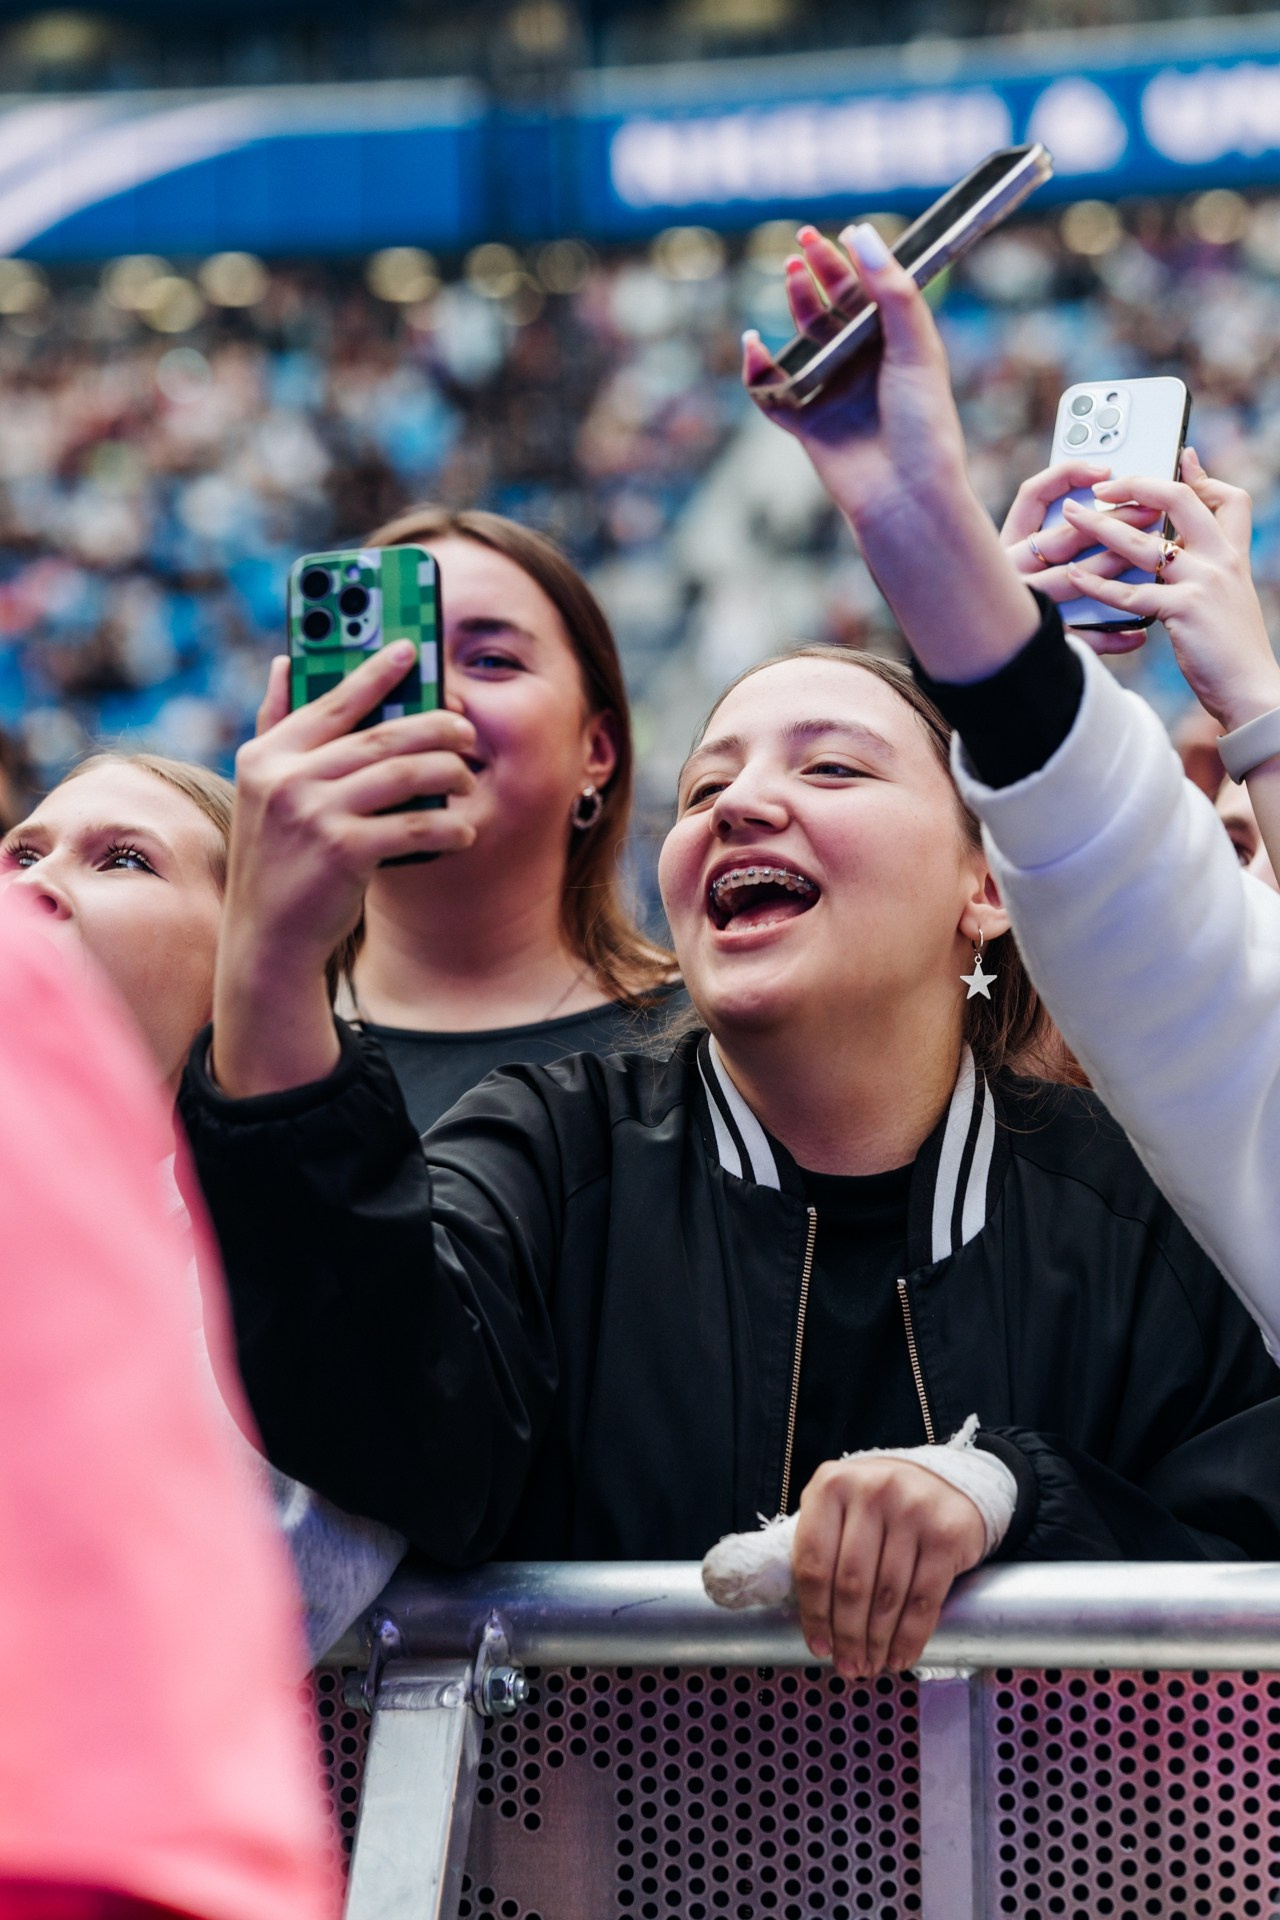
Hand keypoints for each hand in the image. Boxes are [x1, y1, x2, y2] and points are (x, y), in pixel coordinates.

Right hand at [232, 645, 476, 963]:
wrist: (267, 938)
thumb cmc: (278, 862)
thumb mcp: (261, 792)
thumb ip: (274, 727)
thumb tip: (282, 661)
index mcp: (265, 755)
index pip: (329, 700)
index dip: (374, 673)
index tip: (411, 650)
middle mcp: (285, 778)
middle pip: (381, 736)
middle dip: (435, 727)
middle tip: (466, 730)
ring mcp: (314, 814)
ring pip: (405, 774)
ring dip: (449, 774)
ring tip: (467, 781)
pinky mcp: (343, 851)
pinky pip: (414, 826)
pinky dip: (448, 828)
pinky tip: (464, 831)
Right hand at [742, 223, 1038, 680]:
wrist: (906, 495)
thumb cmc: (923, 424)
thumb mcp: (915, 347)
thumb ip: (891, 290)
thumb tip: (860, 235)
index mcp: (897, 347)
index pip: (870, 293)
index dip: (850, 262)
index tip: (833, 234)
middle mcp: (864, 367)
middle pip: (833, 311)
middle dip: (817, 278)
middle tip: (801, 249)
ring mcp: (834, 394)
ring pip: (804, 342)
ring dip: (796, 309)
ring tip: (791, 277)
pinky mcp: (808, 424)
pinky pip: (773, 392)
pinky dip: (758, 370)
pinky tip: (754, 344)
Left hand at [791, 1457, 984, 1677]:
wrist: (946, 1483)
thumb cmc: (882, 1506)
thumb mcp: (843, 1508)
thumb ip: (822, 1548)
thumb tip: (811, 1625)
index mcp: (831, 1485)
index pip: (813, 1561)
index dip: (813, 1612)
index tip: (818, 1646)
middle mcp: (870, 1491)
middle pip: (851, 1583)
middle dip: (848, 1636)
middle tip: (849, 1666)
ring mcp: (911, 1509)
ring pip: (887, 1596)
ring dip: (877, 1642)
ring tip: (872, 1666)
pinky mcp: (946, 1534)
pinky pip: (923, 1599)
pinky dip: (910, 1637)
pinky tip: (901, 1657)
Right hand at [999, 459, 1155, 652]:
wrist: (968, 655)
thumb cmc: (991, 596)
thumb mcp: (1005, 556)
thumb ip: (1042, 529)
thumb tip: (1093, 494)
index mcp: (1006, 545)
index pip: (1033, 496)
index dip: (1068, 476)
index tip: (1104, 471)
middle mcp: (1011, 572)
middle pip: (1065, 537)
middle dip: (1115, 522)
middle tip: (1152, 512)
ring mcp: (1023, 606)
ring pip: (1074, 580)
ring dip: (1116, 568)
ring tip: (1154, 561)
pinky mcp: (1034, 641)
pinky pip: (1077, 638)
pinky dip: (1110, 637)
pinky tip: (1137, 633)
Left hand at [1060, 449, 1279, 728]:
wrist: (1251, 688)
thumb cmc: (1231, 649)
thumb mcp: (1229, 598)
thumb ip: (1212, 568)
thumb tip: (1184, 550)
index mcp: (1233, 555)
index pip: (1228, 498)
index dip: (1202, 477)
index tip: (1180, 458)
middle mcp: (1221, 560)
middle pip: (1181, 501)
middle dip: (1138, 486)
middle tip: (1103, 486)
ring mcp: (1203, 583)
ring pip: (1145, 544)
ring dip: (1101, 528)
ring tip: (1070, 517)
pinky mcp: (1185, 611)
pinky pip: (1132, 594)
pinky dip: (1098, 586)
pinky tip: (1073, 577)